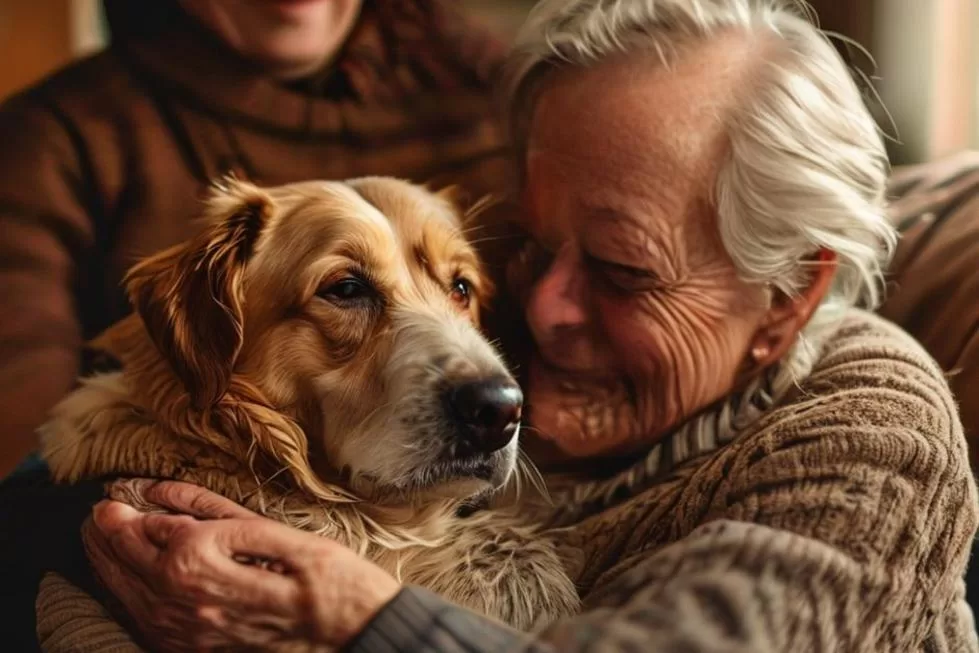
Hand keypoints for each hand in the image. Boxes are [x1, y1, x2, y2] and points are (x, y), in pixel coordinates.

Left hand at [82, 480, 400, 650]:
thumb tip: (165, 504)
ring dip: (111, 571)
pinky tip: (126, 588)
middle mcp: (187, 607)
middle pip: (134, 569)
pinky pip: (150, 629)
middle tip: (97, 514)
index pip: (151, 537)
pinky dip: (129, 604)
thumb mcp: (274, 531)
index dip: (130, 516)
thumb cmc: (327, 579)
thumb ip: (215, 518)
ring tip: (99, 544)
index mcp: (204, 569)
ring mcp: (190, 637)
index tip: (114, 497)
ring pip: (134, 601)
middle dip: (111, 539)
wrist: (354, 634)